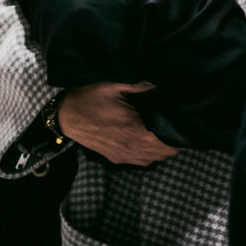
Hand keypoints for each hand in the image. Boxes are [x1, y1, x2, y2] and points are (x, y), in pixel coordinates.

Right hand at [58, 81, 178, 166]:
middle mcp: (134, 147)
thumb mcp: (113, 86)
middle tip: (169, 122)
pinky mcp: (118, 159)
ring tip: (158, 130)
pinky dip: (149, 153)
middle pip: (169, 150)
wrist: (66, 117)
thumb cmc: (89, 99)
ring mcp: (126, 156)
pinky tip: (144, 139)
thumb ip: (140, 85)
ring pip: (158, 158)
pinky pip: (144, 161)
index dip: (179, 130)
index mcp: (137, 129)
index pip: (172, 139)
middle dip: (173, 138)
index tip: (179, 119)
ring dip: (162, 147)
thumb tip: (160, 84)